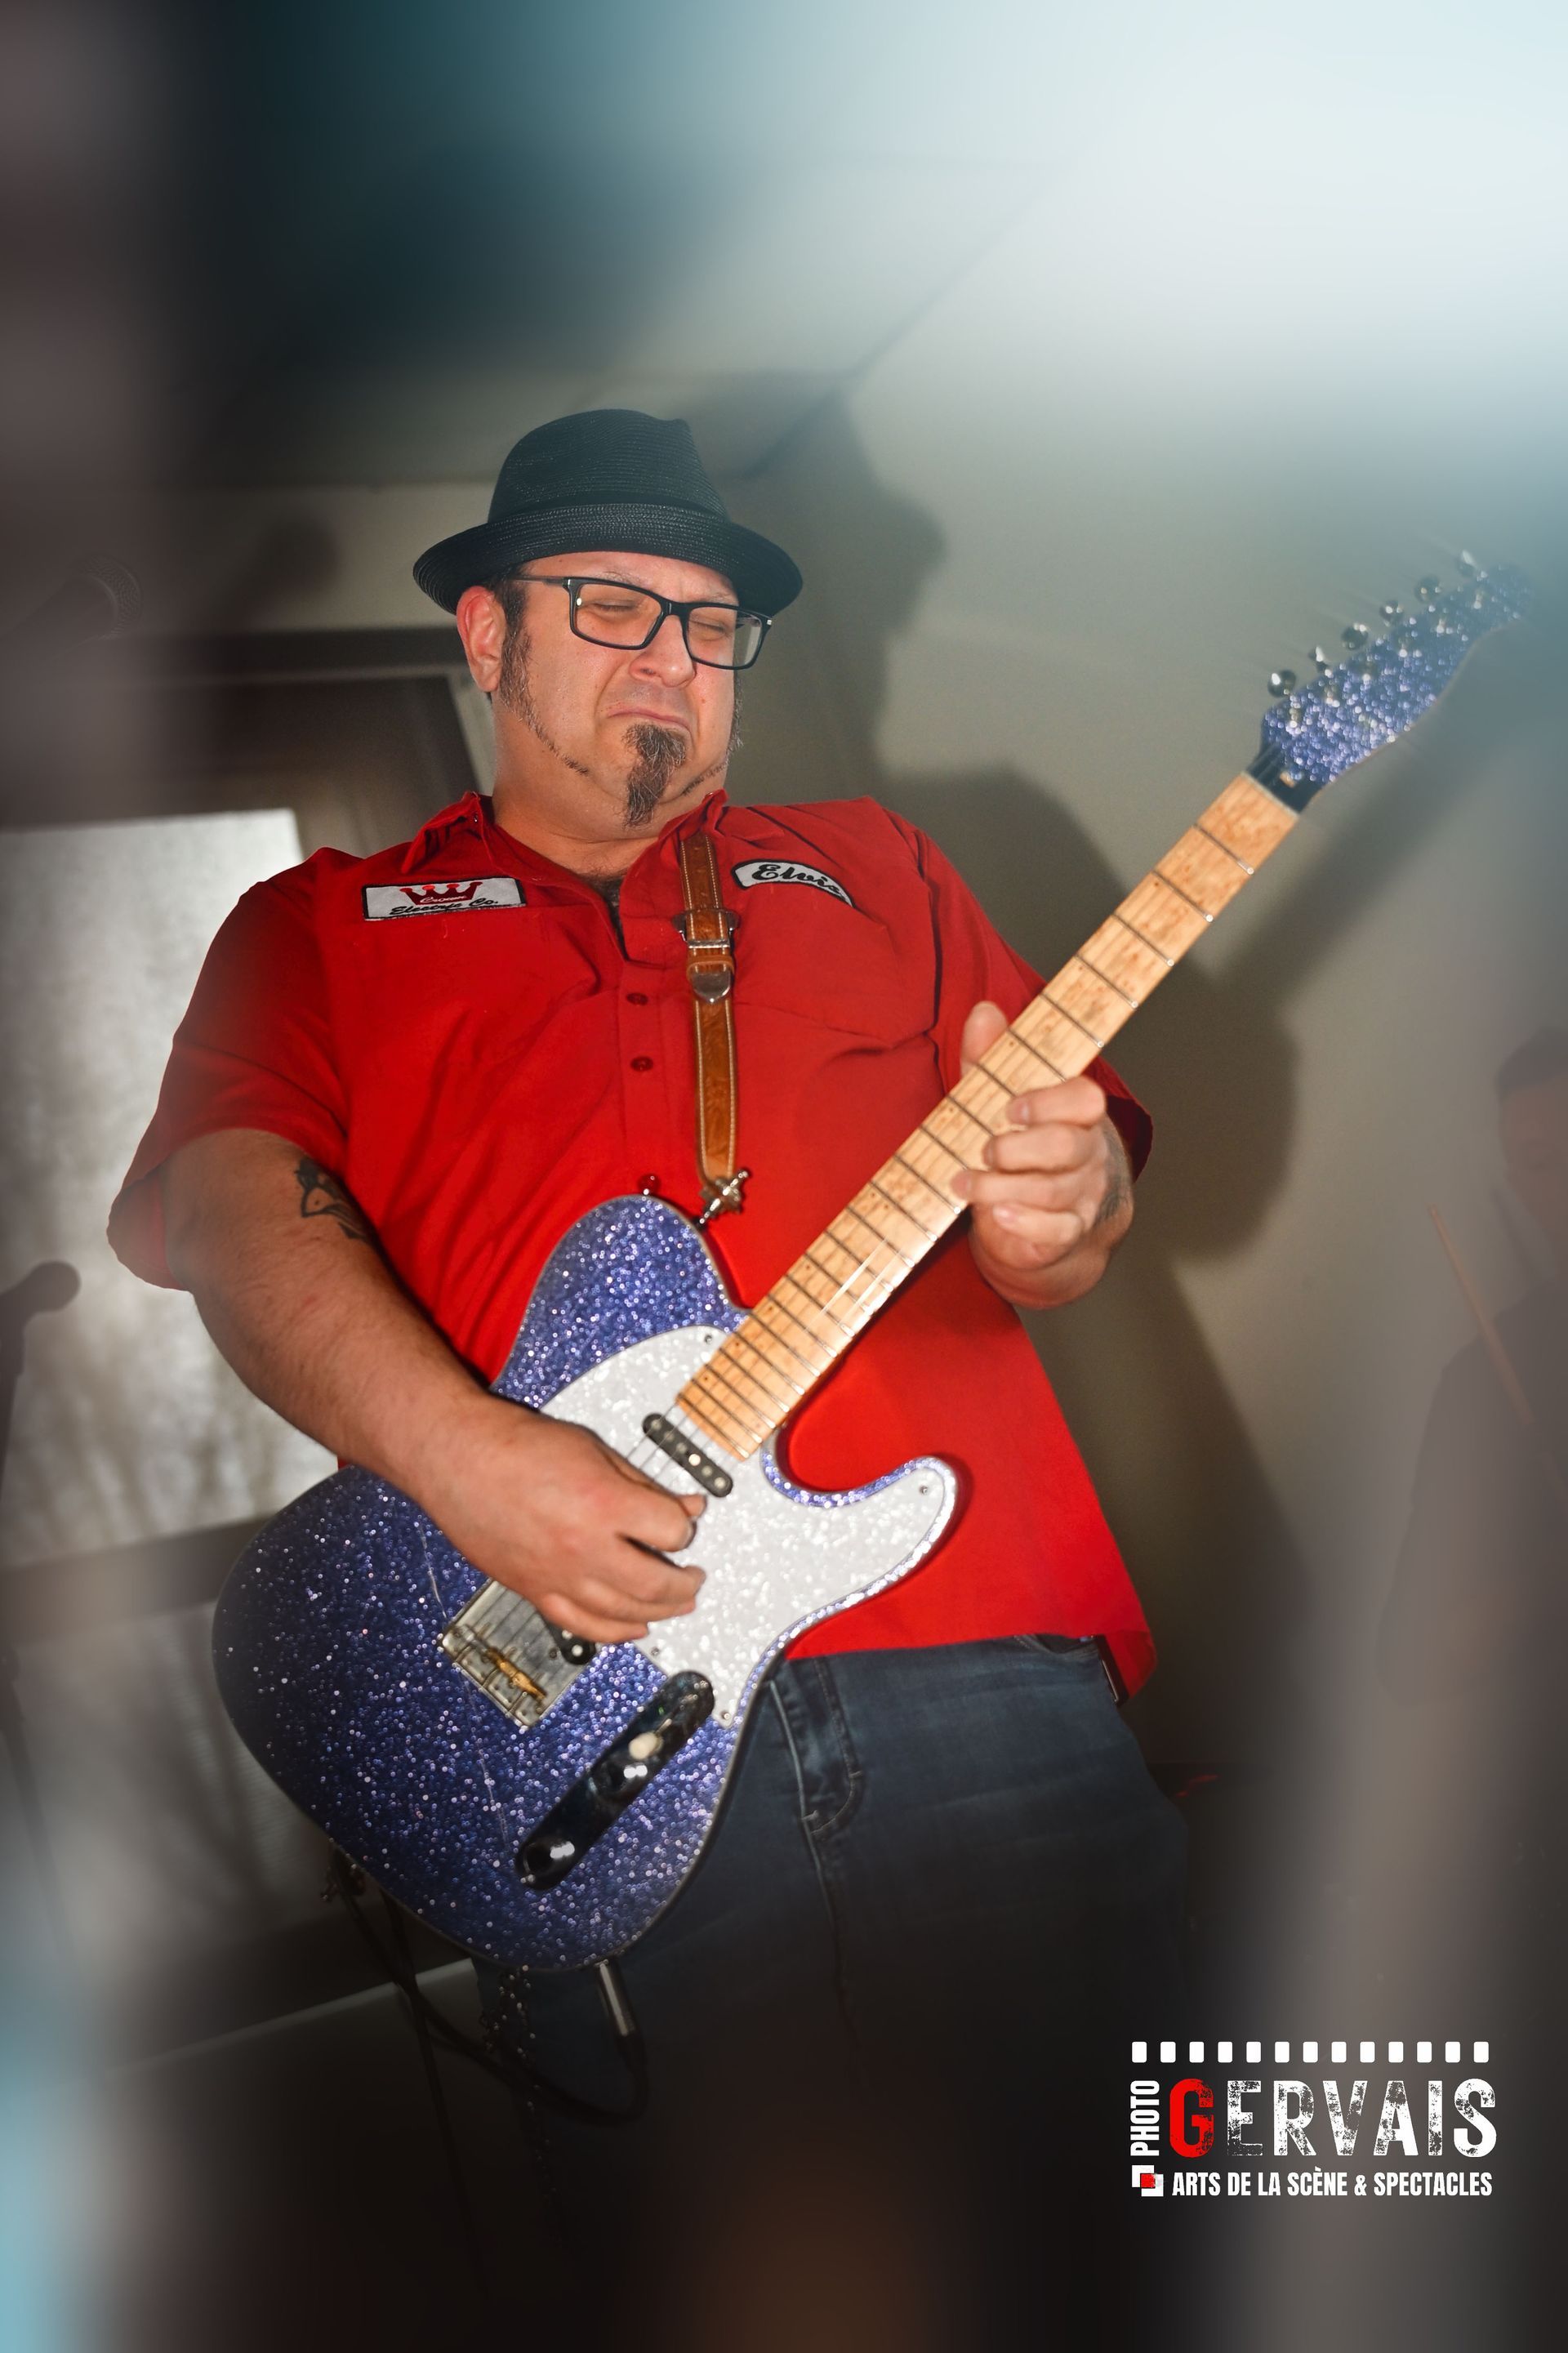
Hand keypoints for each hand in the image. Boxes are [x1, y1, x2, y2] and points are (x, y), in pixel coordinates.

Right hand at [417, 1400, 705, 1643]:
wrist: (457, 1458)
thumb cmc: (515, 1446)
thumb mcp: (593, 1449)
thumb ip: (643, 1482)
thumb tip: (686, 1505)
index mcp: (603, 1502)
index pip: (672, 1531)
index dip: (685, 1528)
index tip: (684, 1524)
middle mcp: (583, 1546)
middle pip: (656, 1584)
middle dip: (685, 1583)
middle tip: (695, 1576)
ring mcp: (557, 1575)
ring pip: (624, 1613)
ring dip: (659, 1612)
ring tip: (677, 1603)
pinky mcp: (534, 1591)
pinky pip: (582, 1625)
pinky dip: (614, 1632)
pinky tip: (633, 1628)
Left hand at [954, 1000, 1129, 1301]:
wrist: (1039, 1211)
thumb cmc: (1018, 1142)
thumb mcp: (998, 1096)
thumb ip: (992, 1057)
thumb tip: (984, 1012)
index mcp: (1074, 1113)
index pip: (1084, 1100)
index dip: (1051, 1102)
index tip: (1012, 1107)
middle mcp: (1086, 1152)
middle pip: (1068, 1147)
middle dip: (1021, 1149)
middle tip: (986, 1149)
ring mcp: (1081, 1194)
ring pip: (1054, 1191)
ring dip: (1003, 1187)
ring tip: (965, 1182)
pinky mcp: (1068, 1231)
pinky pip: (1057, 1231)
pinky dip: (1027, 1223)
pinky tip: (999, 1214)